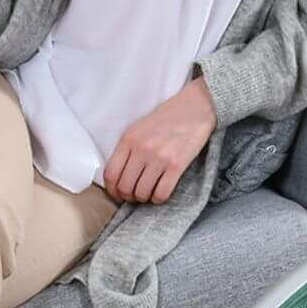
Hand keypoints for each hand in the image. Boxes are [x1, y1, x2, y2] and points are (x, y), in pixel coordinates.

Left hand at [102, 76, 217, 204]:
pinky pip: (161, 193)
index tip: (117, 194)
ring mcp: (159, 158)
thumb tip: (119, 176)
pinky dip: (158, 199)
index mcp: (129, 139)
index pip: (111, 174)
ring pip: (142, 193)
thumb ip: (127, 149)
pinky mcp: (177, 165)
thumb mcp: (139, 128)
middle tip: (134, 196)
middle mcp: (142, 149)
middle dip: (128, 197)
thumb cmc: (167, 118)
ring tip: (148, 193)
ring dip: (143, 198)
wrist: (195, 108)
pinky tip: (160, 193)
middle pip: (125, 187)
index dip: (112, 190)